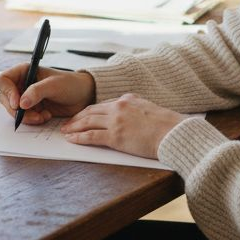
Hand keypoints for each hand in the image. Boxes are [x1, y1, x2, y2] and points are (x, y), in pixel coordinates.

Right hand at [0, 64, 95, 125]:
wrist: (83, 96)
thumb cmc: (70, 84)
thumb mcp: (53, 85)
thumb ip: (36, 92)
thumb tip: (21, 104)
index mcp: (24, 72)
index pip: (3, 80)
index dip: (7, 92)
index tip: (17, 103)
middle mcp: (21, 84)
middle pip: (4, 98)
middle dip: (16, 110)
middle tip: (30, 115)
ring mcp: (25, 98)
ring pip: (13, 110)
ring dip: (26, 117)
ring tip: (42, 116)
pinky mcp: (31, 109)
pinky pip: (23, 118)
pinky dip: (33, 120)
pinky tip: (45, 116)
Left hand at [60, 93, 185, 159]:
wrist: (174, 133)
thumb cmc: (168, 125)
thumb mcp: (149, 109)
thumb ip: (136, 109)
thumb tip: (130, 115)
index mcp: (128, 99)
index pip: (103, 104)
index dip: (90, 111)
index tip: (83, 115)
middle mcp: (119, 107)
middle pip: (91, 111)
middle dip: (77, 117)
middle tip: (67, 122)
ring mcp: (116, 121)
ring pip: (87, 121)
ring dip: (74, 126)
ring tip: (65, 131)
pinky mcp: (115, 136)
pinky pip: (91, 136)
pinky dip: (79, 137)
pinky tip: (71, 139)